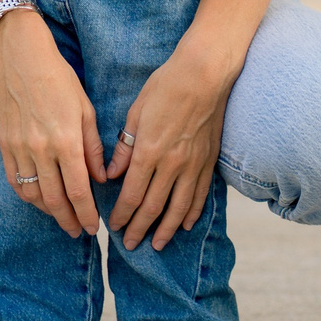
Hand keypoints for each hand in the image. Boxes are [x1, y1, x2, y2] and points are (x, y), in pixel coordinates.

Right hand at [0, 9, 108, 236]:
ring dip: (48, 212)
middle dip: (69, 220)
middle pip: (55, 199)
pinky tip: (38, 200)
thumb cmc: (60, 80)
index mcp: (66, 141)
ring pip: (33, 195)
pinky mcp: (4, 145)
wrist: (21, 59)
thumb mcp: (86, 110)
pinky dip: (27, 196)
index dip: (87, 214)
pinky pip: (15, 181)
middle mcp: (41, 149)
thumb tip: (100, 178)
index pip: (79, 190)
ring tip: (60, 217)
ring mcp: (19, 148)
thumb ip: (93, 148)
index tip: (94, 228)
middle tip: (78, 231)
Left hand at [105, 44, 237, 248]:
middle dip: (139, 228)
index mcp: (149, 151)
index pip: (132, 194)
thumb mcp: (136, 113)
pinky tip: (184, 225)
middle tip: (129, 244)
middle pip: (153, 207)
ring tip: (157, 245)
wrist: (204, 75)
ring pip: (178, 208)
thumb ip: (124, 147)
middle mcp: (171, 164)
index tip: (112, 226)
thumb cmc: (165, 87)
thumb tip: (112, 174)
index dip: (122, 214)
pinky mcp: (208, 162)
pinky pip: (199, 195)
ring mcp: (193, 165)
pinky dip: (191, 213)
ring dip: (165, 229)